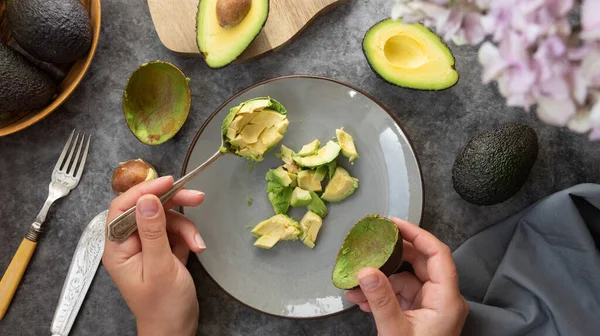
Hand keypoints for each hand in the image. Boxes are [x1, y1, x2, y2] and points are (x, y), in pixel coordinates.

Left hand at [102, 176, 205, 335]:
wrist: (176, 329)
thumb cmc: (163, 306)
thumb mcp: (160, 266)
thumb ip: (153, 231)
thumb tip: (147, 199)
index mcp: (118, 248)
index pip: (123, 207)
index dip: (143, 191)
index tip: (167, 182)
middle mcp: (129, 243)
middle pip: (148, 208)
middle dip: (173, 204)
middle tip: (196, 198)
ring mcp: (147, 245)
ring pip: (166, 218)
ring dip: (186, 227)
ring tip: (198, 244)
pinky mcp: (163, 249)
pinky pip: (175, 231)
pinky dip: (188, 236)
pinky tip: (196, 248)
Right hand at [345, 218, 467, 335]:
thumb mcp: (395, 331)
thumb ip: (381, 299)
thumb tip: (366, 270)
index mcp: (447, 299)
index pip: (438, 254)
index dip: (417, 234)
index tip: (394, 224)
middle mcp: (442, 299)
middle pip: (421, 263)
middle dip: (393, 254)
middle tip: (373, 241)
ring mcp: (431, 308)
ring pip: (406, 280)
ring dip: (380, 279)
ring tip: (356, 280)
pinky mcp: (419, 316)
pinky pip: (400, 296)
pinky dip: (381, 294)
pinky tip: (360, 298)